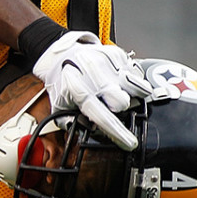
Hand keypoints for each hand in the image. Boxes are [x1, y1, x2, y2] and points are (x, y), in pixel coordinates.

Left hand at [33, 31, 150, 149]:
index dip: (117, 132)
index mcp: (77, 90)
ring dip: (129, 94)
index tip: (130, 143)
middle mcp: (93, 75)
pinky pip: (137, 73)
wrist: (61, 55)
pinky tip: (118, 81)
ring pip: (135, 87)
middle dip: (119, 108)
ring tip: (115, 92)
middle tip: (110, 105)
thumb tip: (91, 133)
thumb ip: (72, 123)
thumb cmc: (63, 82)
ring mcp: (107, 62)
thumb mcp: (59, 105)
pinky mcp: (117, 54)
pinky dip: (131, 80)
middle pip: (122, 101)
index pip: (102, 116)